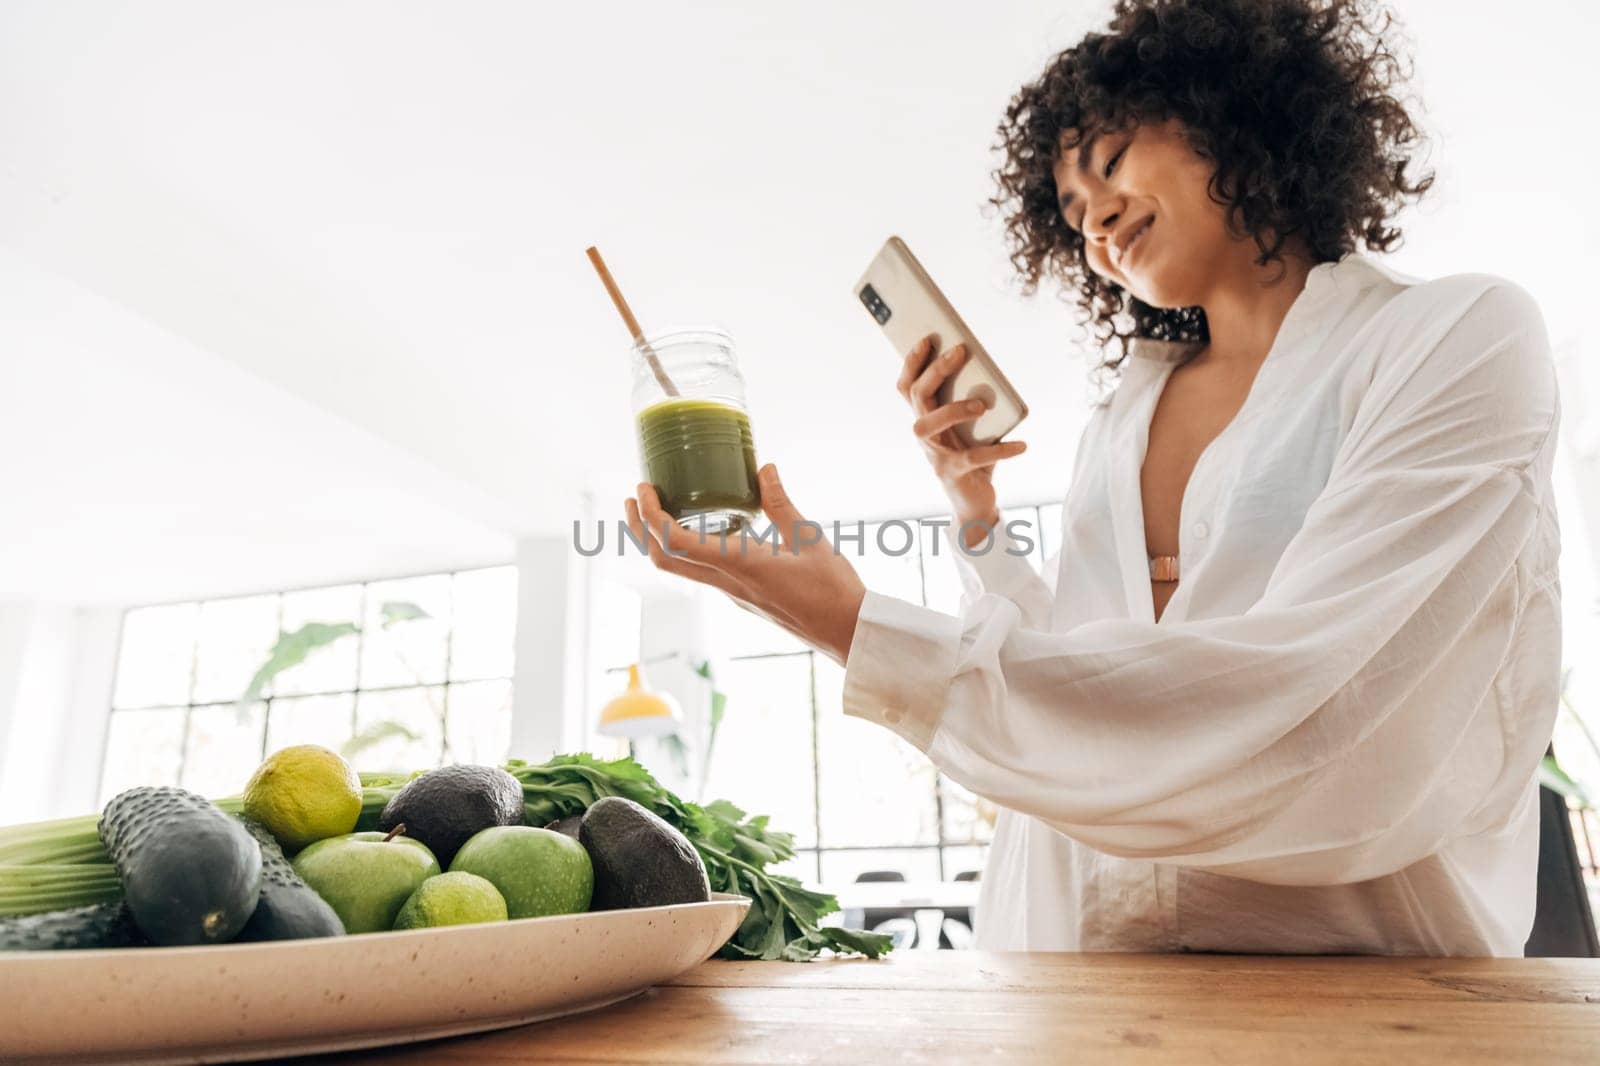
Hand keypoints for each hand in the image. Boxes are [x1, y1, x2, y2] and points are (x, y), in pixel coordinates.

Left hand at [623, 463, 867, 664]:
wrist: (848, 632)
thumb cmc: (834, 590)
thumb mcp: (809, 538)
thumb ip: (782, 504)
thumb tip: (764, 469)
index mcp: (740, 564)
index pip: (676, 542)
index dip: (651, 515)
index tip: (643, 489)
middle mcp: (728, 583)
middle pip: (664, 560)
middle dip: (641, 528)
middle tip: (635, 496)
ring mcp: (732, 594)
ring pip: (680, 568)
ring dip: (659, 539)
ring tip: (659, 508)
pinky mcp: (742, 597)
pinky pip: (702, 571)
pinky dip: (687, 547)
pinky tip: (702, 527)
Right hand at [897, 333, 1027, 546]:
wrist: (973, 503)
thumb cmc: (973, 456)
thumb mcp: (970, 427)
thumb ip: (971, 402)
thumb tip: (989, 372)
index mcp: (926, 419)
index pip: (907, 387)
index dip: (912, 363)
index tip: (926, 339)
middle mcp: (924, 434)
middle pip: (918, 396)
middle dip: (937, 370)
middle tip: (960, 351)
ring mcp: (934, 454)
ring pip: (929, 424)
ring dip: (954, 409)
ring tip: (982, 404)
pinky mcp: (953, 473)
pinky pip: (974, 458)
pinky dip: (1001, 451)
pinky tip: (1021, 445)